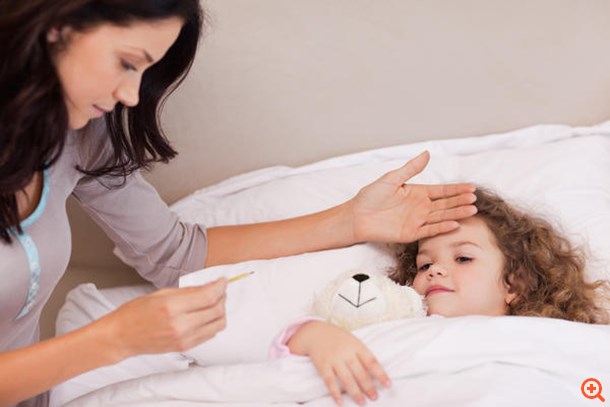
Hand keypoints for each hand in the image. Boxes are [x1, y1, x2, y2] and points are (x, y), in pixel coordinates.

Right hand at [98, 278, 226, 360]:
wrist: (122, 336)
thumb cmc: (135, 313)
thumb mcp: (161, 293)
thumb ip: (188, 291)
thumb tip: (209, 286)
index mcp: (172, 307)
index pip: (208, 297)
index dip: (220, 287)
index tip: (223, 281)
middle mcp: (180, 325)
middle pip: (216, 311)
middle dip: (222, 297)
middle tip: (220, 290)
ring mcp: (184, 339)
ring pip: (218, 325)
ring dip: (221, 311)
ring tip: (214, 302)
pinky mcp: (185, 347)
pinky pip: (210, 335)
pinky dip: (213, 323)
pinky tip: (207, 315)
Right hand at [288, 321, 389, 405]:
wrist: (314, 332)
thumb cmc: (337, 339)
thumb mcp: (352, 341)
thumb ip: (362, 355)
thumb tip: (375, 374)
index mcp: (356, 345)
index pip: (371, 361)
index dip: (380, 374)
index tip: (388, 385)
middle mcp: (346, 352)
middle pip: (360, 372)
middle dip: (368, 387)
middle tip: (375, 398)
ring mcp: (334, 359)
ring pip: (346, 379)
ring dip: (355, 392)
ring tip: (362, 402)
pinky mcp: (322, 365)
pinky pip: (329, 381)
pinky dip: (335, 392)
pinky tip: (340, 402)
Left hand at [349, 151, 476, 242]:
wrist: (357, 216)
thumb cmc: (371, 196)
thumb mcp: (392, 179)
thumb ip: (411, 169)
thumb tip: (427, 153)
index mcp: (417, 193)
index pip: (442, 191)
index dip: (456, 189)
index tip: (471, 187)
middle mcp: (420, 207)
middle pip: (445, 204)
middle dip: (460, 201)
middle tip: (475, 198)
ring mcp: (417, 221)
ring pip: (441, 217)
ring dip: (456, 213)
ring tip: (472, 210)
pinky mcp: (411, 233)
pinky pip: (430, 230)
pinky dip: (442, 227)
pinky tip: (455, 224)